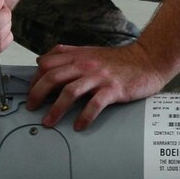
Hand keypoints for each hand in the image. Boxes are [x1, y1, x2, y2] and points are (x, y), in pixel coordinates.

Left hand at [28, 42, 166, 131]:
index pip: (46, 64)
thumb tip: (43, 60)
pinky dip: (84, 117)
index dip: (35, 78)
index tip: (31, 92)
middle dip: (37, 94)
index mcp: (78, 56)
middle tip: (31, 108)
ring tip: (48, 122)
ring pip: (70, 91)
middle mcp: (85, 65)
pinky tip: (79, 126)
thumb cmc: (119, 60)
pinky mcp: (113, 89)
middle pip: (52, 77)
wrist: (148, 60)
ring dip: (56, 109)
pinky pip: (94, 104)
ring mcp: (99, 77)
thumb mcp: (90, 52)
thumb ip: (68, 55)